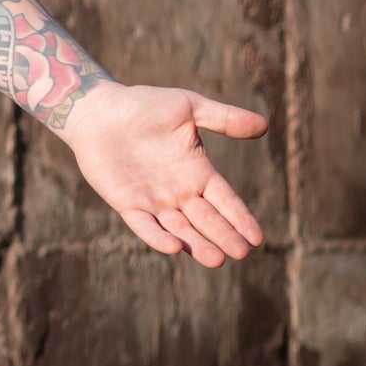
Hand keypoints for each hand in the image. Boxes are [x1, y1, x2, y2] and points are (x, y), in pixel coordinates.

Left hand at [60, 83, 268, 265]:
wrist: (99, 110)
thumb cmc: (144, 106)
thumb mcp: (189, 108)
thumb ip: (225, 119)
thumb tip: (266, 125)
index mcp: (197, 172)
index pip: (225, 200)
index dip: (241, 218)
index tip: (258, 239)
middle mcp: (179, 192)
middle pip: (207, 219)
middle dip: (224, 236)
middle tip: (241, 253)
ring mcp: (153, 200)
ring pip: (180, 229)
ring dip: (197, 244)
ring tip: (216, 259)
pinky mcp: (127, 204)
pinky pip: (145, 225)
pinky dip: (158, 237)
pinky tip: (173, 248)